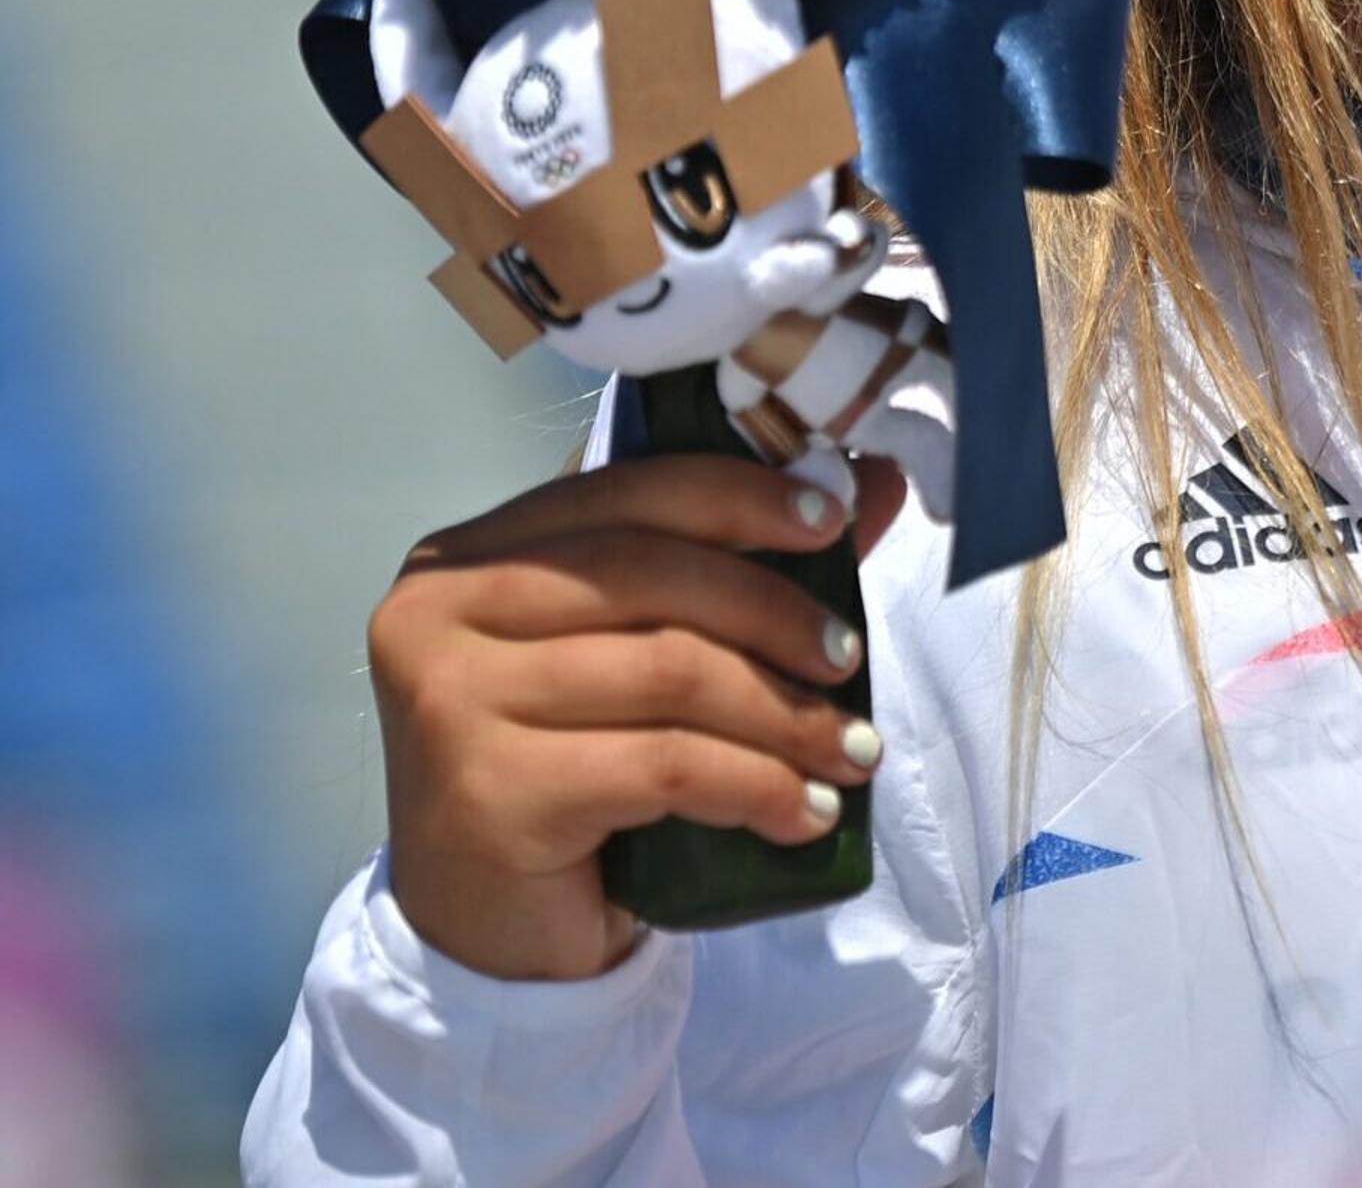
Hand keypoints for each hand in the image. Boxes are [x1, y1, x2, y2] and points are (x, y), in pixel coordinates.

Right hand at [366, 451, 905, 980]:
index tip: (831, 523)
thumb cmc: (569, 772)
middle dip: (776, 615)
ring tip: (851, 751)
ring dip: (785, 715)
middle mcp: (438, 613)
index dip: (739, 497)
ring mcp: (452, 701)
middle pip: (653, 577)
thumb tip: (871, 484)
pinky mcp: (489, 790)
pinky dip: (756, 785)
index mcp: (470, 556)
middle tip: (851, 661)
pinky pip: (665, 766)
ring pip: (670, 673)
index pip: (626, 493)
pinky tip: (803, 812)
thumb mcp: (644, 653)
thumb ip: (742, 564)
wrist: (488, 927)